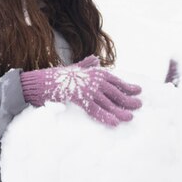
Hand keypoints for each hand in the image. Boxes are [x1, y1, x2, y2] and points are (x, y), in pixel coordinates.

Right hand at [20, 56, 141, 126]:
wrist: (43, 81)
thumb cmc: (58, 76)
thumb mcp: (75, 68)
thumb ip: (87, 64)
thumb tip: (95, 59)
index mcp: (95, 72)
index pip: (115, 80)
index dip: (127, 86)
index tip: (138, 91)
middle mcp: (94, 80)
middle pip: (115, 92)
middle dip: (127, 99)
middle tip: (139, 105)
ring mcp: (88, 89)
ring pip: (108, 103)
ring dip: (120, 110)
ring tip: (129, 117)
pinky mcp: (81, 98)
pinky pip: (96, 110)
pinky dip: (106, 117)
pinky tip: (114, 123)